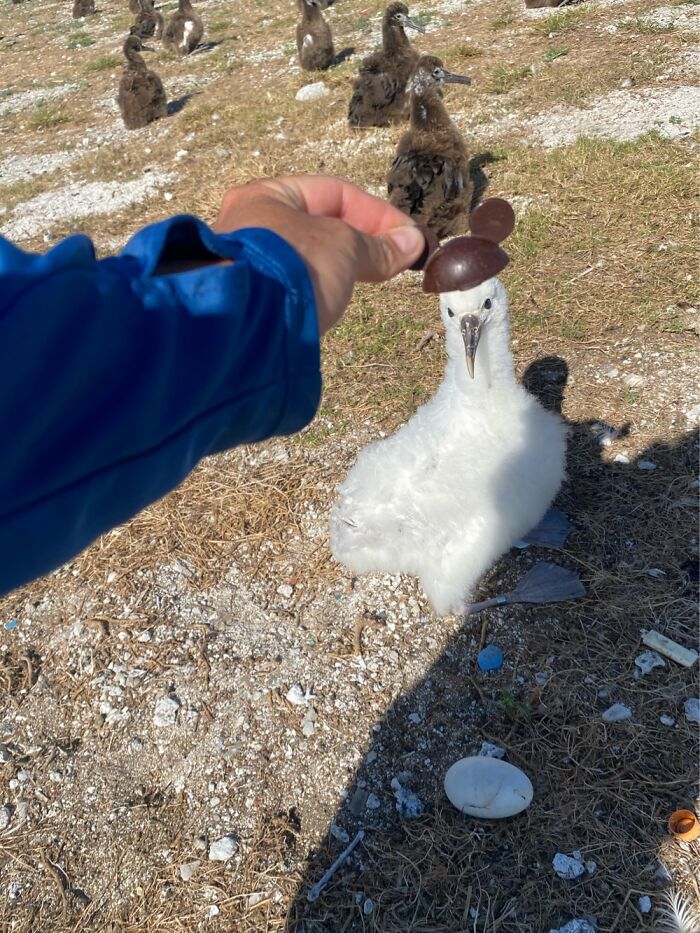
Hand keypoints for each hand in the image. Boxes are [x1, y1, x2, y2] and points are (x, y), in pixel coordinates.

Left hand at [213, 175, 425, 334]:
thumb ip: (378, 246)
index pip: (335, 193)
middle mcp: (249, 223)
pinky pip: (295, 282)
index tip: (409, 238)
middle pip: (321, 224)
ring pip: (308, 255)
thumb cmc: (293, 268)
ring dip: (342, 265)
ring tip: (372, 279)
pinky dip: (321, 286)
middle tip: (397, 259)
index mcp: (267, 195)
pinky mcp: (252, 298)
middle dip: (362, 240)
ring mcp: (247, 262)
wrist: (247, 324)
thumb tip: (413, 244)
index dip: (378, 213)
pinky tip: (337, 299)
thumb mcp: (344, 248)